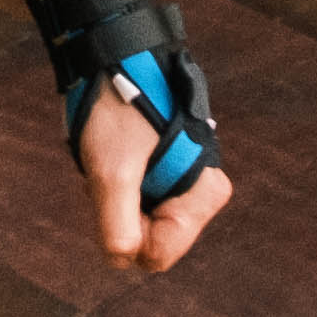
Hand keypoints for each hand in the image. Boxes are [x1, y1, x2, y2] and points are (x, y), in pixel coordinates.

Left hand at [78, 89, 232, 274]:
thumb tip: (121, 260)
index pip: (158, 255)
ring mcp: (185, 183)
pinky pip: (138, 200)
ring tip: (114, 157)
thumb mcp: (112, 169)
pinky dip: (119, 184)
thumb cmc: (118, 108)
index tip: (118, 191)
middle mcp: (201, 193)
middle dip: (121, 212)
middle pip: (150, 239)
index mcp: (204, 195)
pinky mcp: (168, 172)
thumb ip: (117, 220)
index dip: (127, 234)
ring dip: (117, 196)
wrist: (115, 56)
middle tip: (114, 170)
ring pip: (140, 221)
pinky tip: (115, 154)